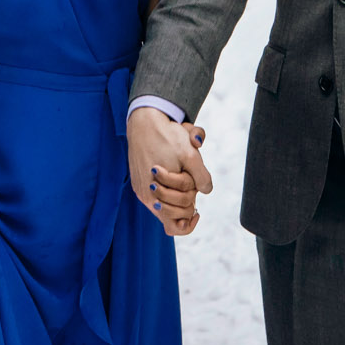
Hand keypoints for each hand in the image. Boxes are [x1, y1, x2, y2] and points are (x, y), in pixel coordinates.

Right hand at [127, 108, 211, 235]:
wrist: (144, 119)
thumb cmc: (167, 136)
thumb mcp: (190, 155)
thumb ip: (201, 177)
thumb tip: (205, 191)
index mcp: (155, 195)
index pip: (175, 224)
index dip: (189, 219)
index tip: (198, 210)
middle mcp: (145, 196)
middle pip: (172, 214)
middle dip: (186, 201)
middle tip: (190, 184)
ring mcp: (141, 189)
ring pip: (165, 205)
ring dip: (178, 194)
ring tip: (183, 177)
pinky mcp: (139, 180)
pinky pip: (157, 195)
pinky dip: (169, 189)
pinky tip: (176, 176)